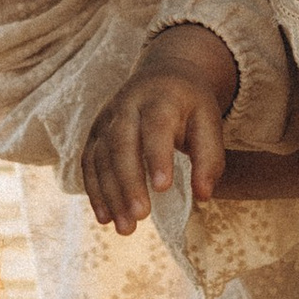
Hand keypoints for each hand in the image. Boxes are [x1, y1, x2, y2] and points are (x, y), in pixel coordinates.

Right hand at [81, 25, 241, 234]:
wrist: (163, 71)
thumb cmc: (190, 103)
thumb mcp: (209, 121)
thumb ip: (209, 158)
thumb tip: (203, 195)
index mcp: (160, 98)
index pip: (155, 127)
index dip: (157, 156)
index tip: (163, 188)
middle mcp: (127, 105)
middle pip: (121, 144)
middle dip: (129, 182)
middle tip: (141, 216)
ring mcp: (107, 118)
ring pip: (101, 157)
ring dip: (110, 194)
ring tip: (125, 227)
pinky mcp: (95, 132)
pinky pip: (89, 162)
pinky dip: (94, 191)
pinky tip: (105, 217)